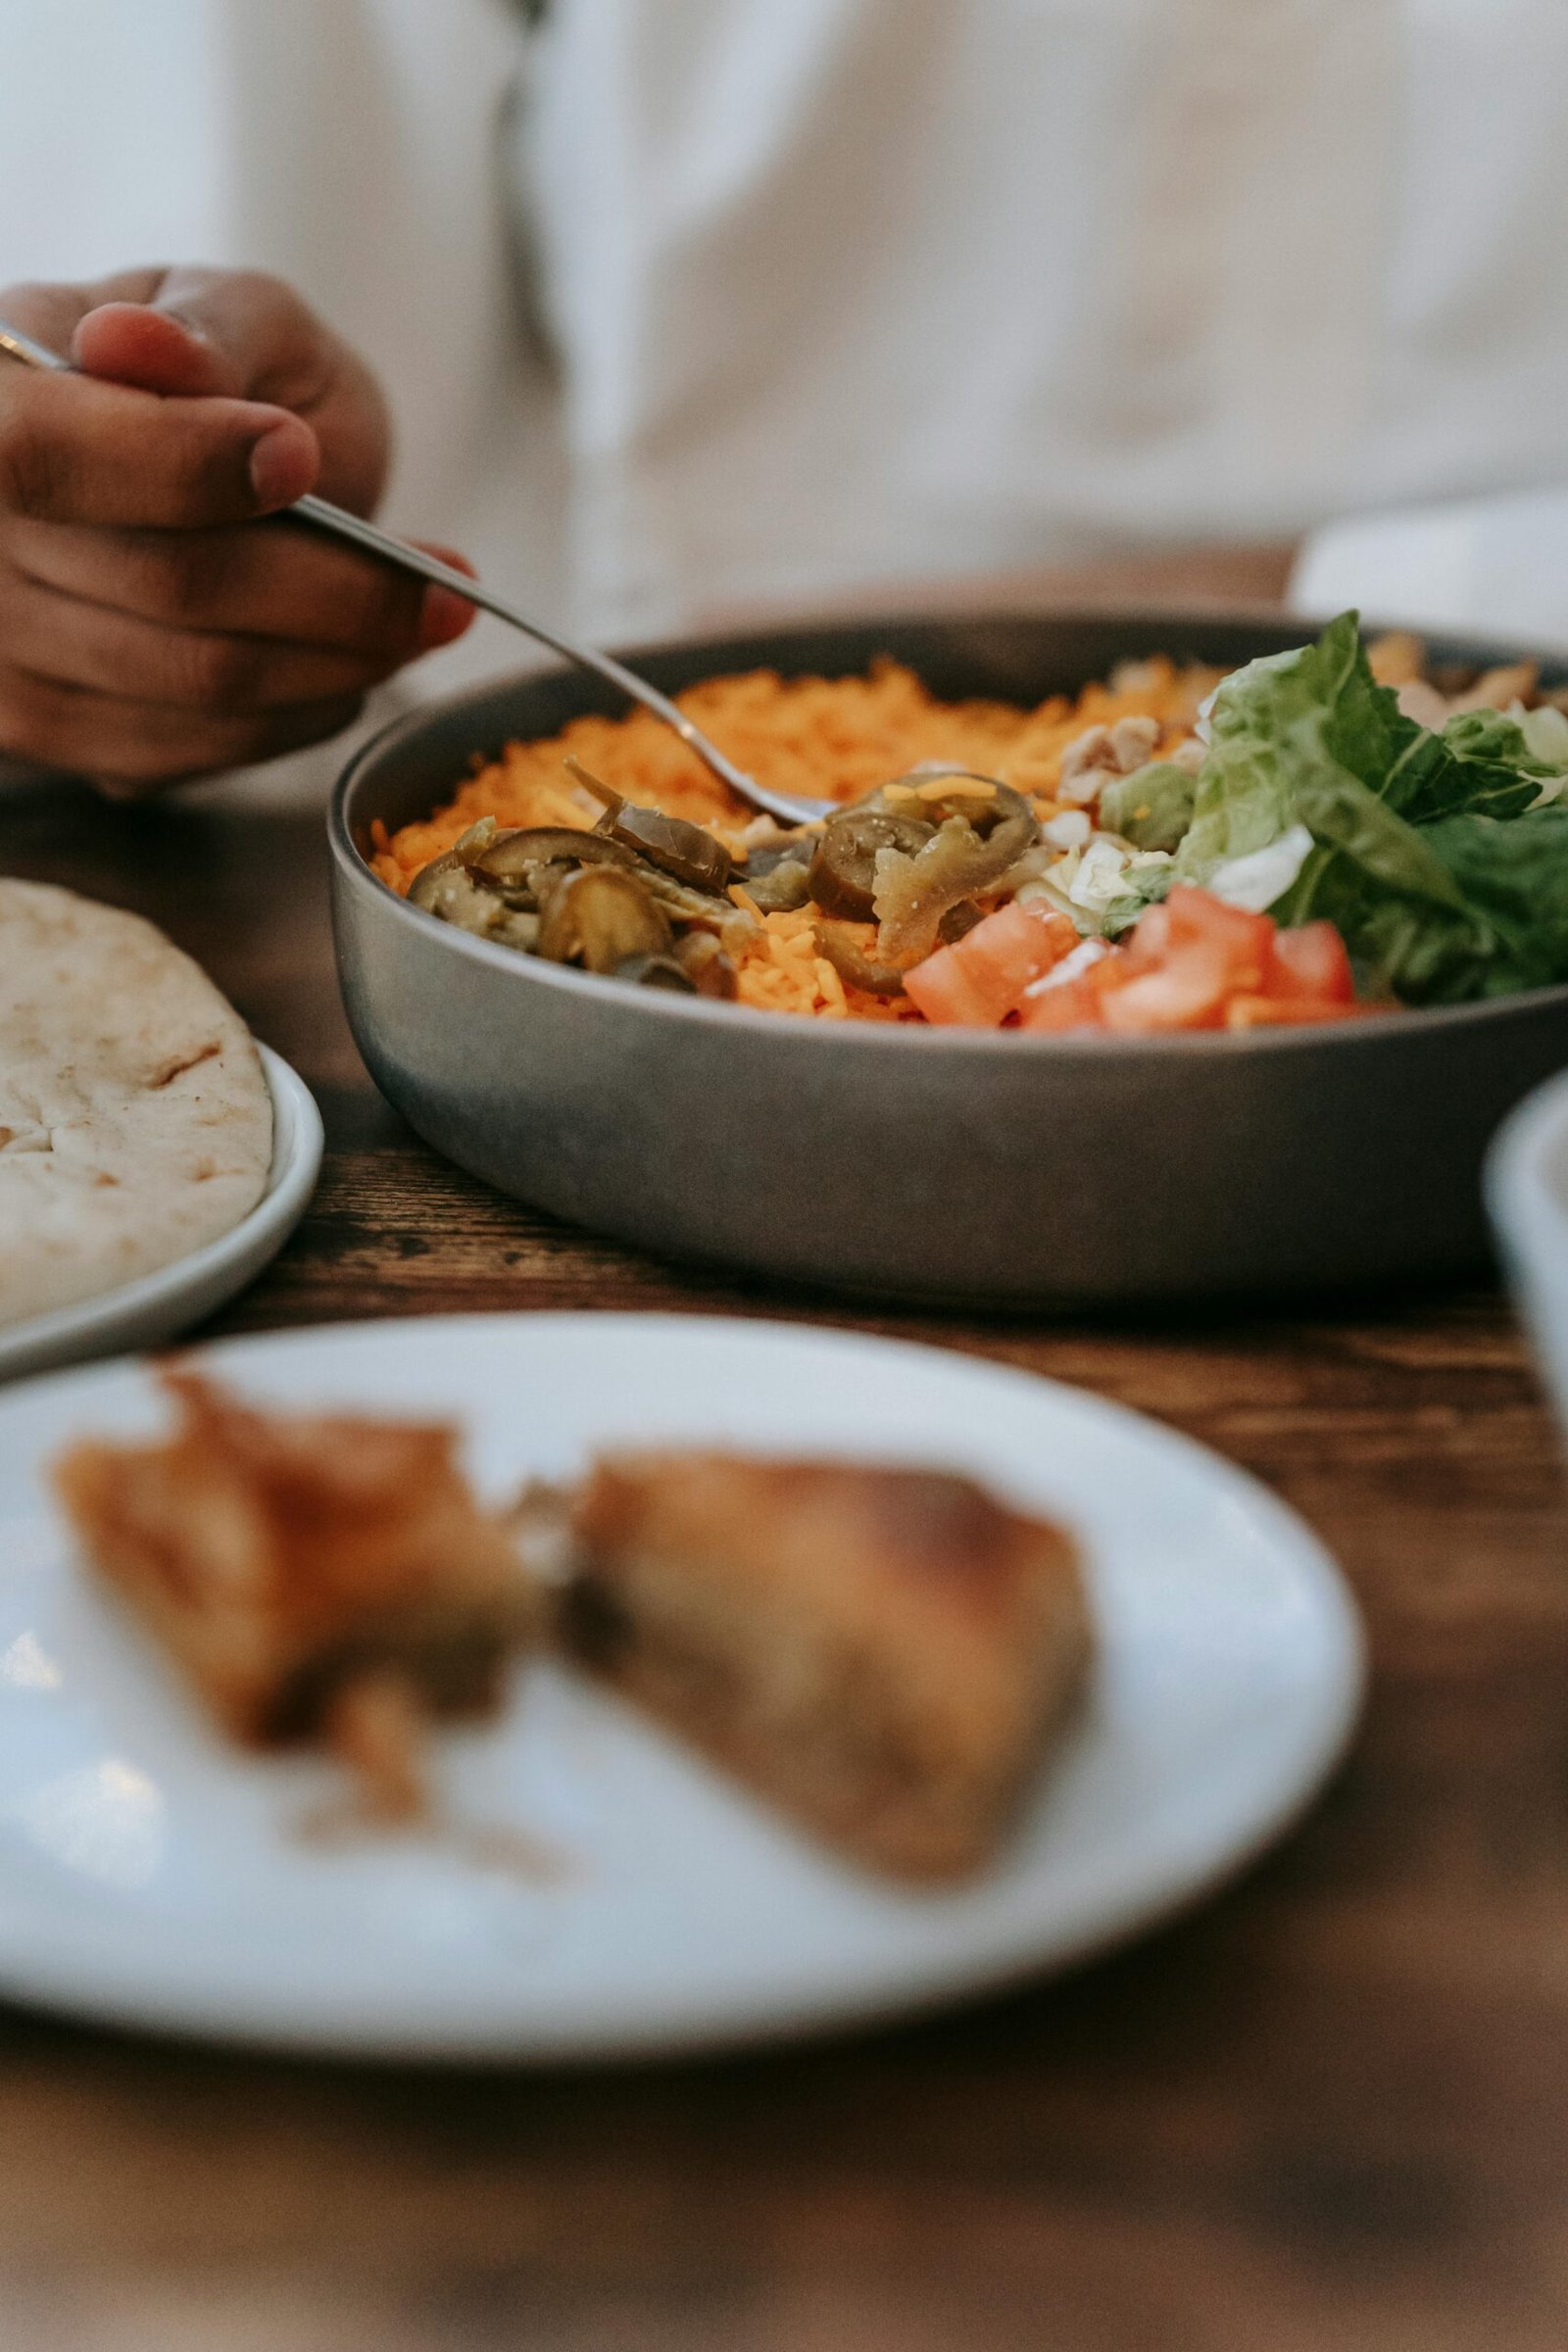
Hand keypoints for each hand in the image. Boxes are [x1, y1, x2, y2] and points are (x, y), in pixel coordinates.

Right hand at [0, 266, 474, 792]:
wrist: (193, 468)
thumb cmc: (220, 377)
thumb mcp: (231, 314)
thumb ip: (205, 328)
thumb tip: (139, 346)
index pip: (45, 455)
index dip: (180, 466)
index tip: (297, 455)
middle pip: (162, 587)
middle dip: (332, 589)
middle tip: (449, 582)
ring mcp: (0, 648)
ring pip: (197, 682)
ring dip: (339, 661)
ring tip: (424, 621)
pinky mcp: (51, 734)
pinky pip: (197, 748)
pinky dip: (299, 712)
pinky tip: (349, 666)